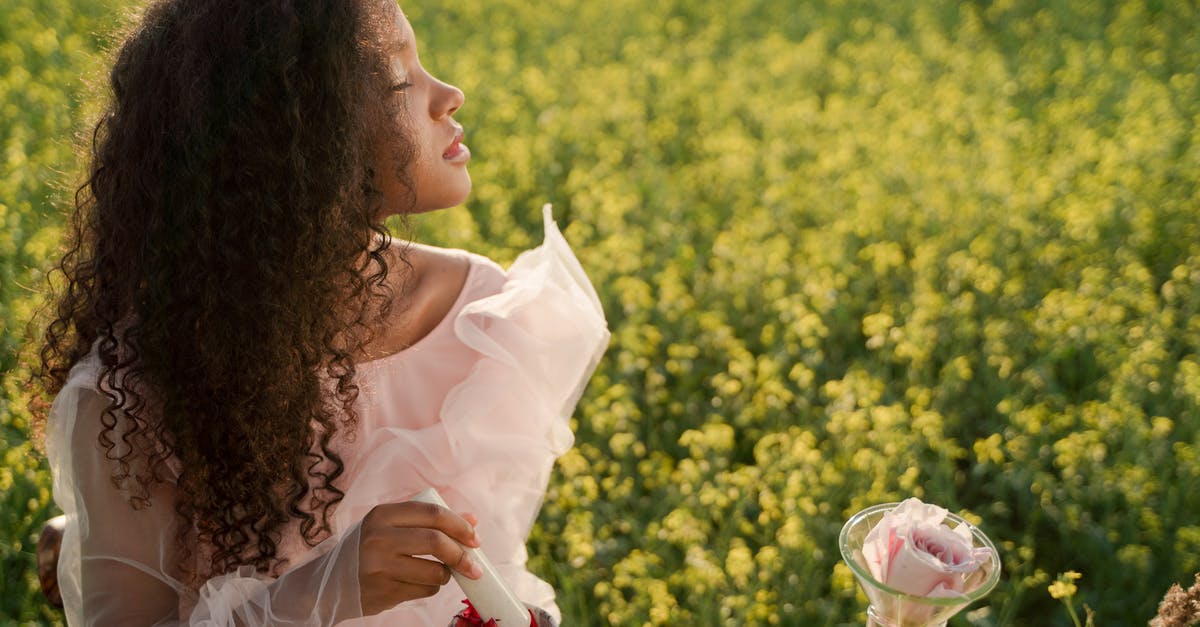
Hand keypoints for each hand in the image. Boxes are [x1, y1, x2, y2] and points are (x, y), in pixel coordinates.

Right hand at [358, 500, 483, 615]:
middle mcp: (378, 538)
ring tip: (442, 572)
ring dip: (447, 574)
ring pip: (434, 571)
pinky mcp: (383, 591)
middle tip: (474, 565)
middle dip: (462, 554)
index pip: (432, 514)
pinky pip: (424, 590)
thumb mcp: (391, 526)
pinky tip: (421, 582)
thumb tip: (473, 520)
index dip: (459, 525)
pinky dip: (432, 587)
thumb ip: (429, 521)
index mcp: (382, 515)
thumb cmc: (370, 549)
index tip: (475, 538)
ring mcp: (379, 567)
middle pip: (435, 541)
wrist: (330, 583)